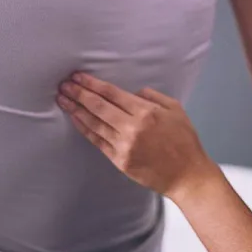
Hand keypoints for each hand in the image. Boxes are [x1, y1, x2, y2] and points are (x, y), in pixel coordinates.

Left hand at [57, 73, 219, 201]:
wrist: (187, 175)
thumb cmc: (184, 141)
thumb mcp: (174, 108)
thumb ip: (152, 96)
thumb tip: (132, 92)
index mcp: (146, 112)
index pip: (112, 93)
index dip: (92, 84)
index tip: (78, 76)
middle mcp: (132, 128)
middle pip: (98, 106)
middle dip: (79, 93)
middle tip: (64, 85)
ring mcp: (124, 146)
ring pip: (94, 123)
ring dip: (76, 109)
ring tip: (63, 99)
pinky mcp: (120, 161)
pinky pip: (97, 141)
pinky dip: (84, 128)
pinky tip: (75, 118)